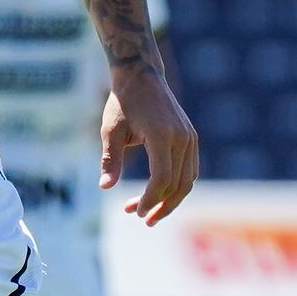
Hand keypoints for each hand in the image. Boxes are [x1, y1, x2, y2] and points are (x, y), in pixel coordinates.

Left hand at [100, 73, 199, 223]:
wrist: (142, 77)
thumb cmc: (122, 104)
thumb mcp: (110, 130)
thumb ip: (110, 159)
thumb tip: (105, 187)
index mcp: (161, 135)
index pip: (162, 177)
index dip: (150, 199)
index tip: (134, 212)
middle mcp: (181, 138)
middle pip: (178, 184)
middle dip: (160, 206)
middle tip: (140, 219)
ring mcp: (190, 138)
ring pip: (187, 181)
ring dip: (169, 200)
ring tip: (146, 212)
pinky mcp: (191, 139)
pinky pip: (190, 171)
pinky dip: (177, 187)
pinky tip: (158, 195)